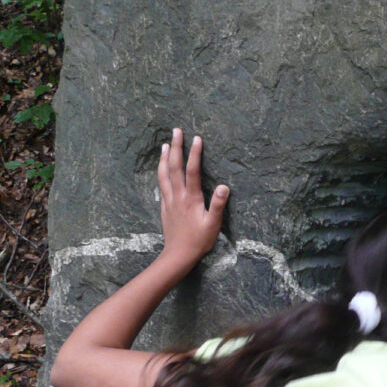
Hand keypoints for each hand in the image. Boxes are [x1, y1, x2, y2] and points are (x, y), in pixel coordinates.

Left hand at [157, 128, 228, 266]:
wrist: (178, 255)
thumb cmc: (199, 240)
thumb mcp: (213, 225)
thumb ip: (218, 205)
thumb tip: (225, 186)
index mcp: (191, 198)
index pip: (192, 171)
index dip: (194, 154)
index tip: (196, 138)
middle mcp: (178, 195)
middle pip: (174, 167)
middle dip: (176, 147)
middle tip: (176, 131)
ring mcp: (169, 200)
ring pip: (164, 174)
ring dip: (164, 157)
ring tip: (165, 144)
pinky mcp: (165, 206)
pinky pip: (161, 183)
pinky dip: (161, 171)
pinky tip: (162, 167)